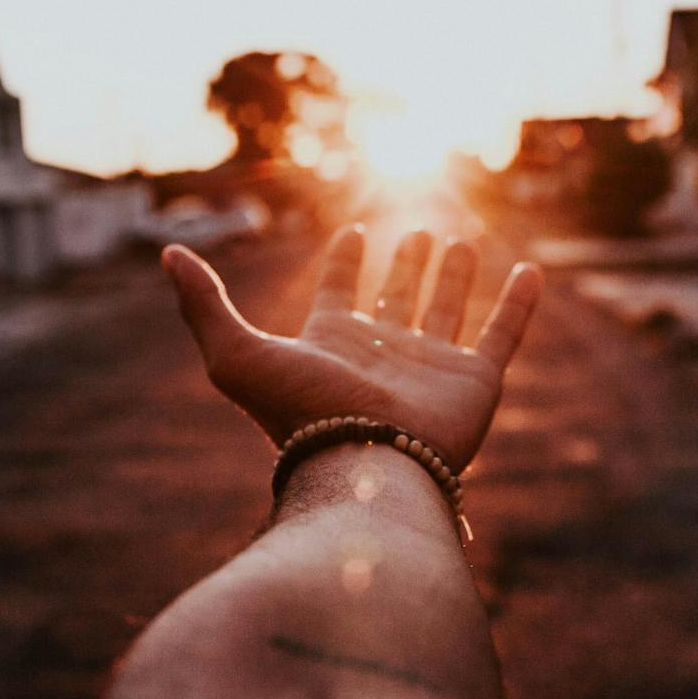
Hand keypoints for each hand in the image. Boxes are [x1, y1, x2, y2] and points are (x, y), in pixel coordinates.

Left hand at [164, 227, 541, 470]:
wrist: (365, 466)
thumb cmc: (301, 415)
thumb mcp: (235, 354)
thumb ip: (203, 305)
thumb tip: (168, 252)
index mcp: (334, 343)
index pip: (340, 293)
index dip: (344, 262)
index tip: (353, 233)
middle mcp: (384, 352)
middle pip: (396, 298)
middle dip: (404, 266)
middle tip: (417, 232)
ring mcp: (431, 367)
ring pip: (446, 310)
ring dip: (452, 277)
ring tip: (458, 241)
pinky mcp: (474, 381)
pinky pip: (503, 334)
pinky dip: (518, 305)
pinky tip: (529, 273)